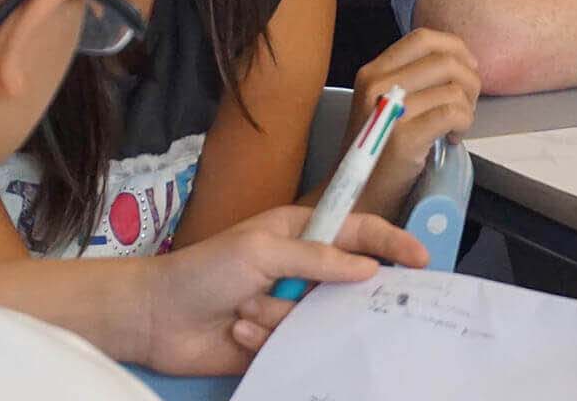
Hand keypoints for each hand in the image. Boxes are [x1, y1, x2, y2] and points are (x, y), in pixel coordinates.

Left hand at [138, 206, 425, 375]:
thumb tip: (367, 268)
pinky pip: (295, 345)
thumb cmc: (204, 271)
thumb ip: (317, 257)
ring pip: (319, 318)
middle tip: (336, 301)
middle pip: (349, 281)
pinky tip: (237, 331)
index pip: (358, 232)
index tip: (421, 259)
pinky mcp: (278, 340)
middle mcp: (301, 269)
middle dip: (340, 293)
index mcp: (299, 233)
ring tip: (245, 311)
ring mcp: (290, 306)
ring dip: (279, 316)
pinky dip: (265, 338)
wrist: (155, 318)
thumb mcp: (261, 251)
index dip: (391, 243)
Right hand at [347, 29, 481, 218]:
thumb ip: (412, 78)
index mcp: (372, 72)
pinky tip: (453, 139)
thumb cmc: (378, 151)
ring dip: (468, 108)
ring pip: (454, 89)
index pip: (424, 38)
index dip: (455, 47)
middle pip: (446, 61)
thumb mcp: (385, 103)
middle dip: (469, 81)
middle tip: (467, 105)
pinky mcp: (404, 139)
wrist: (357, 197)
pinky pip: (453, 114)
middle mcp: (377, 85)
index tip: (467, 68)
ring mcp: (389, 111)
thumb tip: (461, 61)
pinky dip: (464, 125)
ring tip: (456, 126)